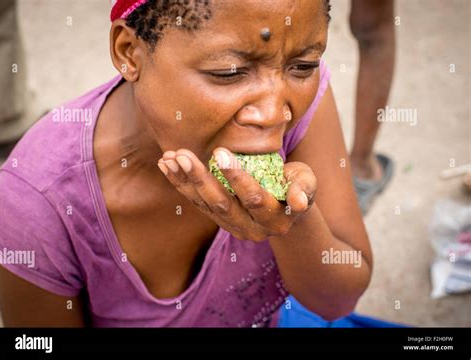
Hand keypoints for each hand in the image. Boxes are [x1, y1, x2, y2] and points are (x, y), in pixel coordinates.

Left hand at [157, 148, 316, 241]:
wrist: (285, 206)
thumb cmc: (298, 186)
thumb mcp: (307, 184)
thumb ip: (304, 190)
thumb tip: (298, 202)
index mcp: (274, 220)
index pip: (254, 199)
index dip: (237, 177)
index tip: (220, 152)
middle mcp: (251, 228)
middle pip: (223, 205)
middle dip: (201, 180)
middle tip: (182, 156)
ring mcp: (231, 225)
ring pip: (205, 205)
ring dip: (185, 181)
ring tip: (169, 158)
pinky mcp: (218, 218)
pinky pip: (197, 202)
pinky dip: (181, 184)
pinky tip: (167, 166)